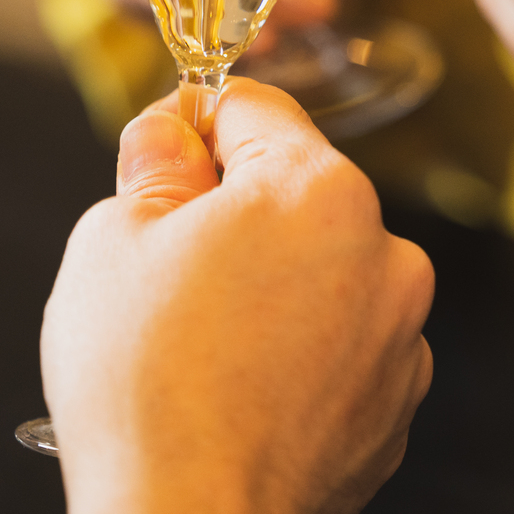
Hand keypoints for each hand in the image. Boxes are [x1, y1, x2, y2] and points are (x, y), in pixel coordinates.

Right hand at [42, 83, 433, 513]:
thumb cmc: (145, 388)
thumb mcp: (112, 240)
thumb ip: (154, 167)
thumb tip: (168, 136)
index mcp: (320, 190)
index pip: (256, 109)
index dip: (194, 122)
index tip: (160, 151)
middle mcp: (384, 253)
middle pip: (296, 194)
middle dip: (233, 214)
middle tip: (164, 269)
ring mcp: (400, 335)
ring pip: (322, 274)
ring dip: (271, 287)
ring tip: (201, 346)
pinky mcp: (396, 404)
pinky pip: (341, 347)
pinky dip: (298, 354)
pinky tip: (240, 391)